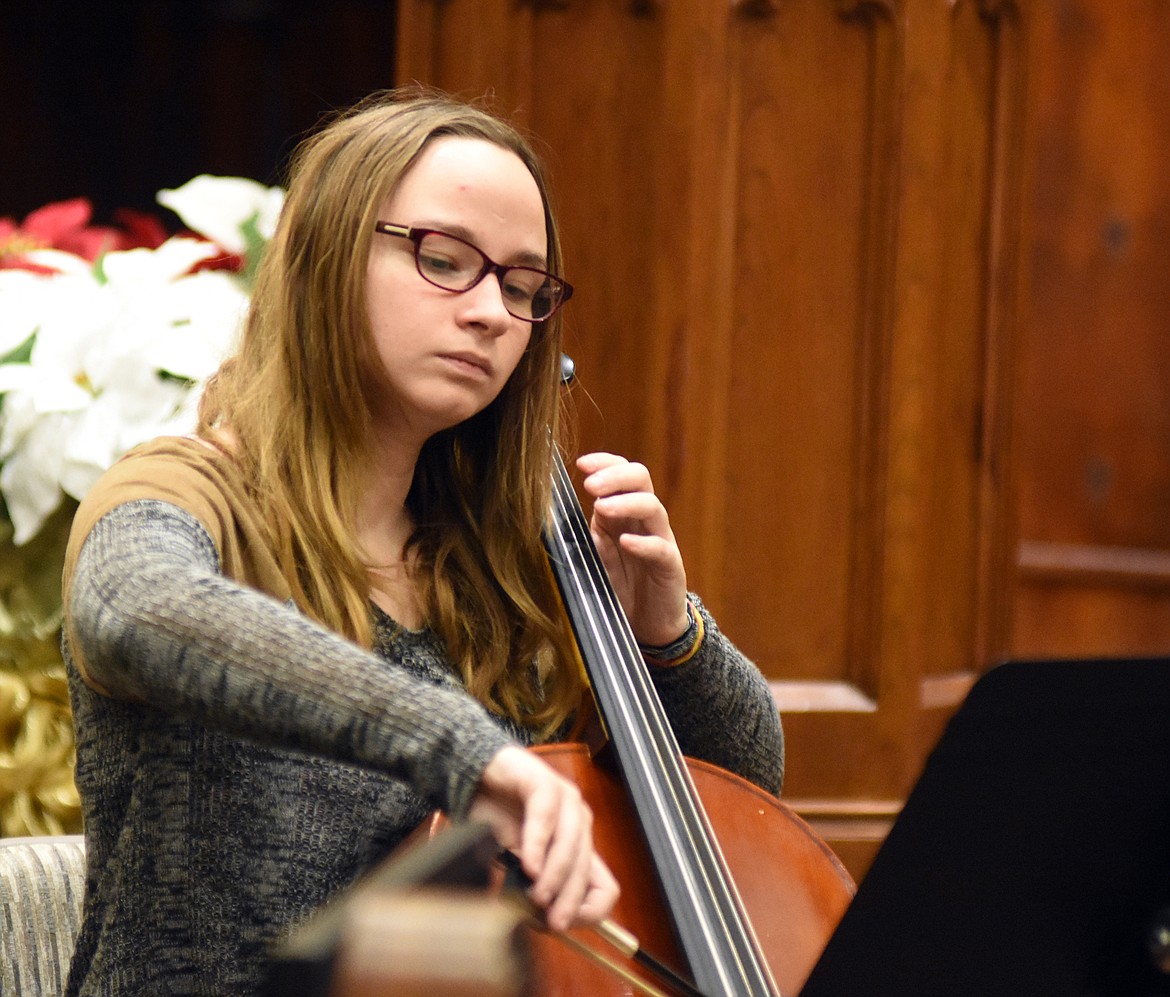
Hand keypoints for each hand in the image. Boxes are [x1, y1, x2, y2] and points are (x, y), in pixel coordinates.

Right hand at [468, 745, 618, 931]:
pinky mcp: (543, 781)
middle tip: (549, 923)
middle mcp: (579, 822)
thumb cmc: (496, 818)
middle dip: (568, 902)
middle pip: (587, 871)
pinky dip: (537, 846)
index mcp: (578, 845)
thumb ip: (535, 885)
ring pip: (571, 846)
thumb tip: (545, 922)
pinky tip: (526, 865)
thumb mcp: (518, 861)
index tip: (561, 927)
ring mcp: (565, 799)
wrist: (471, 777)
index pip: (605, 888)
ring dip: (555, 877)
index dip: (588, 912)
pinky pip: (546, 816)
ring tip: (536, 896)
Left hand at [576, 452, 689, 646]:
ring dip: (626, 502)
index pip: (620, 472)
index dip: (604, 463)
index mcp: (622, 512)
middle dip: (615, 476)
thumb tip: (560, 518)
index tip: (581, 464)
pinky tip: (626, 542)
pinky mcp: (670, 565)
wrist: (648, 624)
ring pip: (653, 507)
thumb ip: (585, 536)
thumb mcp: (595, 557)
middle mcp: (642, 520)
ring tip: (602, 508)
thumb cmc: (620, 586)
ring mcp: (660, 540)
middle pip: (640, 479)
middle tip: (590, 485)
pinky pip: (661, 548)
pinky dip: (643, 543)